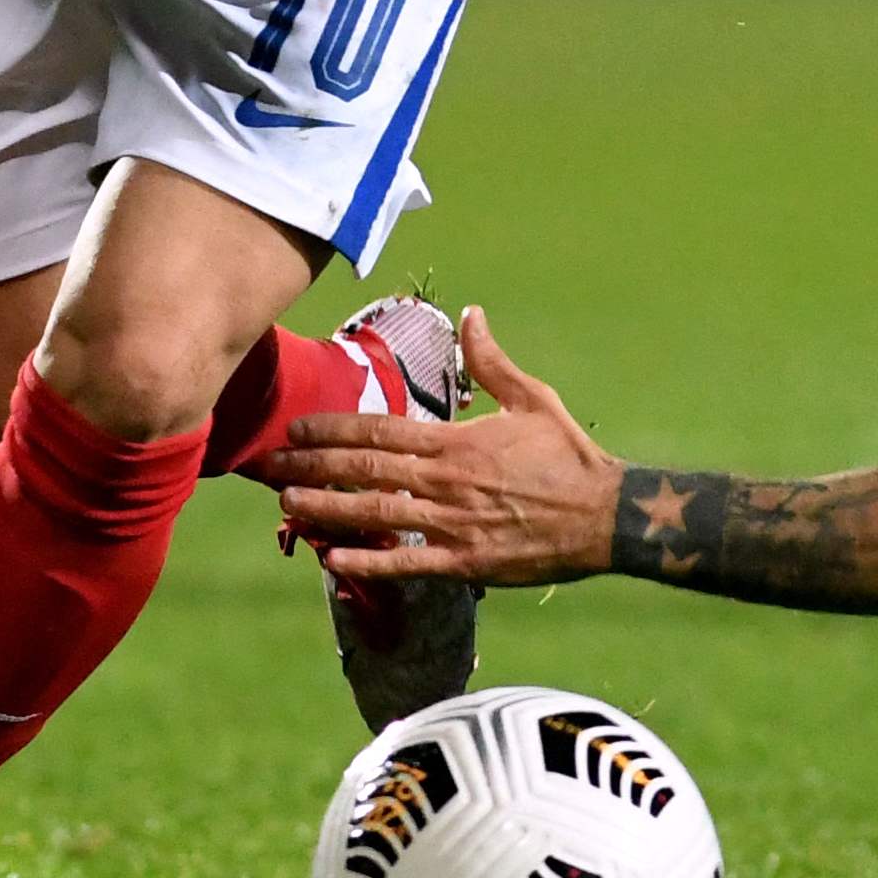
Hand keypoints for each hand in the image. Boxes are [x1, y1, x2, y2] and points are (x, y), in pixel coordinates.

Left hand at [263, 309, 616, 584]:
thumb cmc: (568, 455)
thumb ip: (492, 361)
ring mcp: (453, 524)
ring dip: (328, 509)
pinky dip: (368, 563)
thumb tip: (471, 312)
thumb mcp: (532, 399)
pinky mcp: (466, 562)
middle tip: (272, 465)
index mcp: (457, 441)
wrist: (605, 516)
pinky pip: (407, 565)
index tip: (296, 428)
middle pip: (366, 469)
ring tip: (288, 503)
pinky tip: (332, 559)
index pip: (380, 429)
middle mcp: (446, 481)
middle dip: (314, 465)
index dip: (333, 427)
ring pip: (377, 514)